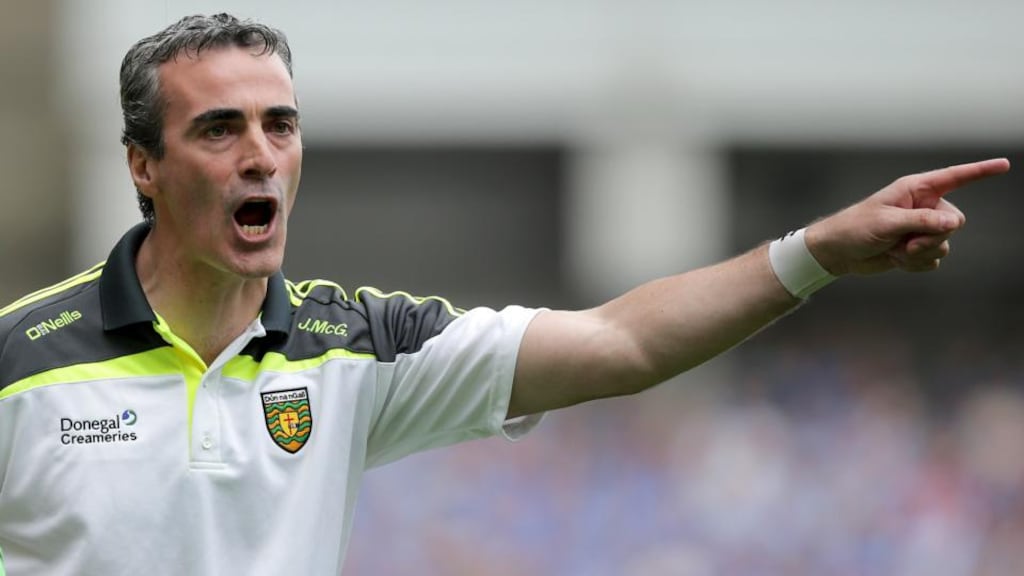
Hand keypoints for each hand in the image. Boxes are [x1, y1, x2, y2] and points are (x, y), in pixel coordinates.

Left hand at [805, 158, 1010, 275]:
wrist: (839, 253)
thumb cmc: (855, 228)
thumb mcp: (887, 223)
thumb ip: (921, 222)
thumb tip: (954, 223)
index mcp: (915, 189)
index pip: (954, 178)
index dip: (980, 171)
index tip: (1005, 165)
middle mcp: (923, 207)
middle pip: (954, 223)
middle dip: (932, 238)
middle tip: (904, 243)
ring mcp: (921, 229)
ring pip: (944, 245)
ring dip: (919, 254)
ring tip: (894, 250)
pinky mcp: (917, 249)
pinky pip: (933, 261)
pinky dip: (915, 265)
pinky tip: (895, 260)